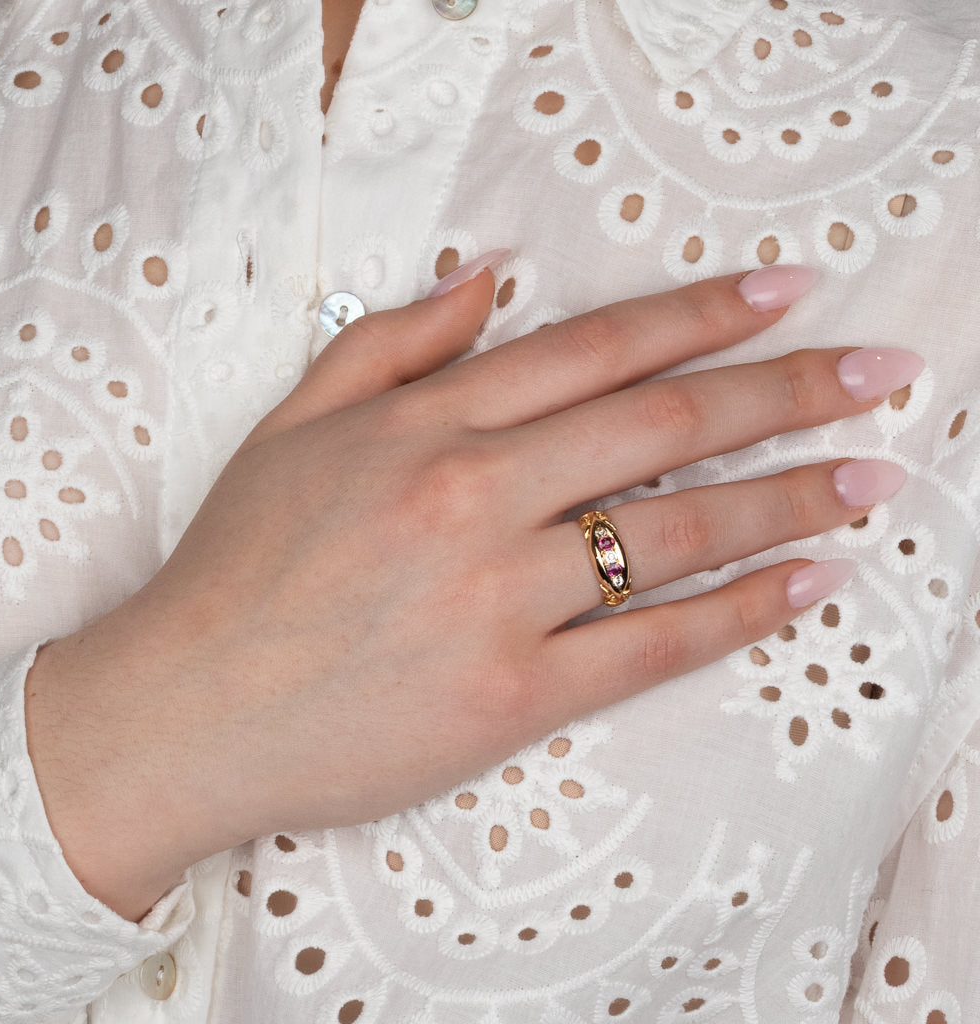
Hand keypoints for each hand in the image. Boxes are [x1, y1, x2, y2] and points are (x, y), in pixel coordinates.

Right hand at [25, 262, 920, 919]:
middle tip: (877, 376)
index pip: (597, 348)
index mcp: (425, 424)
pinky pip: (652, 646)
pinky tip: (806, 583)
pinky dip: (739, 612)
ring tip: (866, 476)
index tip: (785, 295)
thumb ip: (393, 342)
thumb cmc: (236, 566)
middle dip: (786, 392)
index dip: (703, 314)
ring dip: (788, 498)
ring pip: (676, 532)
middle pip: (664, 425)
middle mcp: (474, 496)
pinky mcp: (512, 696)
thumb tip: (490, 277)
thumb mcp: (293, 426)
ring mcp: (499, 599)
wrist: (186, 710)